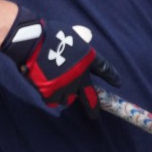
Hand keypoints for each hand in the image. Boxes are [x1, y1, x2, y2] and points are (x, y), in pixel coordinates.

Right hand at [0, 6, 120, 116]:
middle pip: (91, 97)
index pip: (105, 69)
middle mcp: (80, 75)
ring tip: (58, 87)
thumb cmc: (51, 34)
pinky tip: (47, 90)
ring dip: (65, 96)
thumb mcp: (73, 35)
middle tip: (95, 116)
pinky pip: (53, 100)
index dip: (112, 77)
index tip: (118, 83)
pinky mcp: (51, 92)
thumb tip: (80, 47)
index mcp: (88, 58)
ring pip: (68, 99)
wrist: (33, 42)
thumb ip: (79, 46)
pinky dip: (51, 97)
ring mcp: (66, 86)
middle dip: (94, 108)